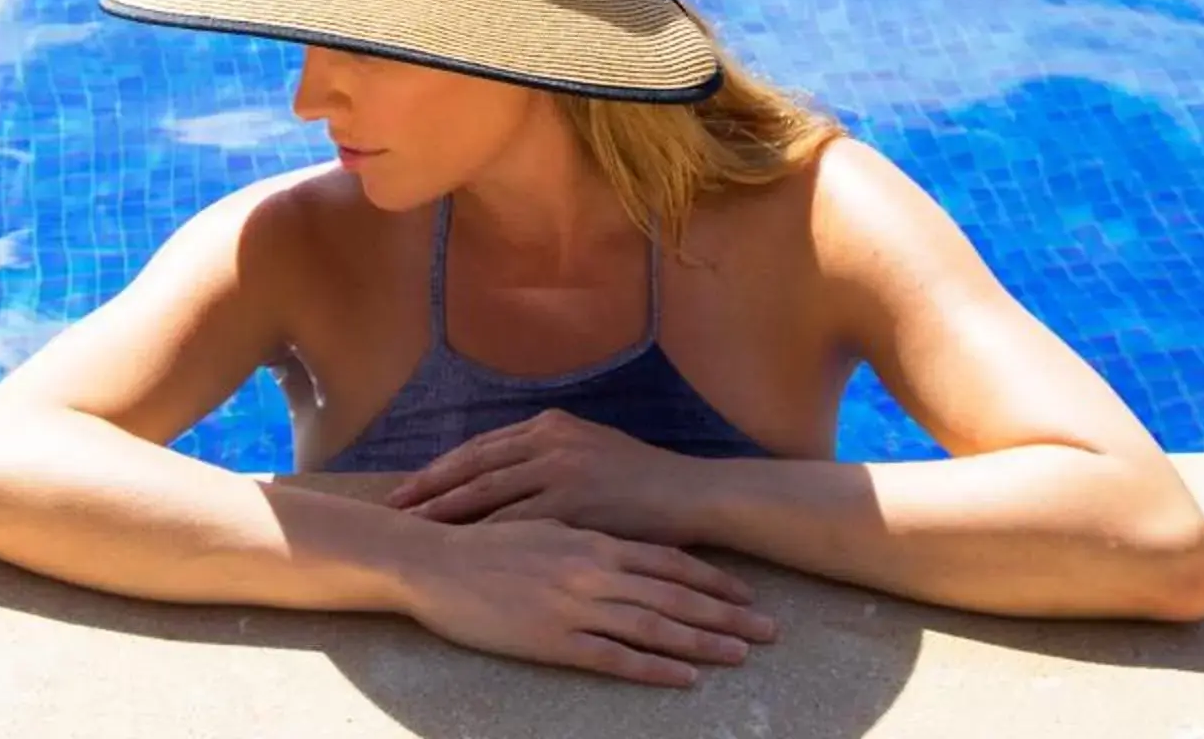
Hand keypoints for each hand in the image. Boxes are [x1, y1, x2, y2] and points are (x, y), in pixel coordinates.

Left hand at [389, 408, 711, 543]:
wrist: (689, 495)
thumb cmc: (641, 481)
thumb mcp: (590, 451)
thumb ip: (547, 457)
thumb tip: (506, 471)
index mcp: (550, 426)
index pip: (480, 448)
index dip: (440, 468)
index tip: (407, 486)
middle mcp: (549, 441)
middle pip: (473, 466)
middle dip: (429, 489)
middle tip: (392, 508)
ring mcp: (561, 471)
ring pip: (487, 493)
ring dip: (446, 512)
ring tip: (413, 530)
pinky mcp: (574, 505)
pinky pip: (517, 522)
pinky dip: (484, 536)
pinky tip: (460, 552)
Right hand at [396, 516, 775, 687]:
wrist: (432, 561)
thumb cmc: (482, 543)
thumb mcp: (543, 527)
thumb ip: (585, 539)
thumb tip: (618, 551)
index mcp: (593, 540)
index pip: (668, 561)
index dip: (712, 580)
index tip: (746, 595)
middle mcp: (594, 570)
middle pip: (676, 595)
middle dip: (728, 614)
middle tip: (771, 630)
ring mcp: (576, 605)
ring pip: (656, 625)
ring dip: (704, 641)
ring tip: (741, 655)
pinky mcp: (554, 639)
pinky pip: (615, 657)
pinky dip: (655, 667)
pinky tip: (685, 677)